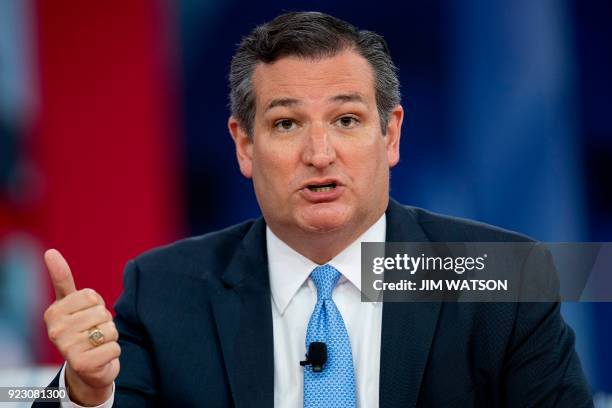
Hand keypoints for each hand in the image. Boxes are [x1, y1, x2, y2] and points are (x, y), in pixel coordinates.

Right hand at [43, 249, 119, 405]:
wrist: (88, 368)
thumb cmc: (81, 329)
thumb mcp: (70, 303)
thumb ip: (61, 278)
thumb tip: (49, 251)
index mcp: (52, 313)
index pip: (90, 296)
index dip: (96, 304)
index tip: (86, 314)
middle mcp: (55, 331)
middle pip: (101, 313)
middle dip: (105, 321)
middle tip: (93, 331)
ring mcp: (67, 349)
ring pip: (109, 329)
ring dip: (111, 336)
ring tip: (98, 343)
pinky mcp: (83, 364)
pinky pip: (114, 347)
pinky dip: (114, 351)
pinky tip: (101, 357)